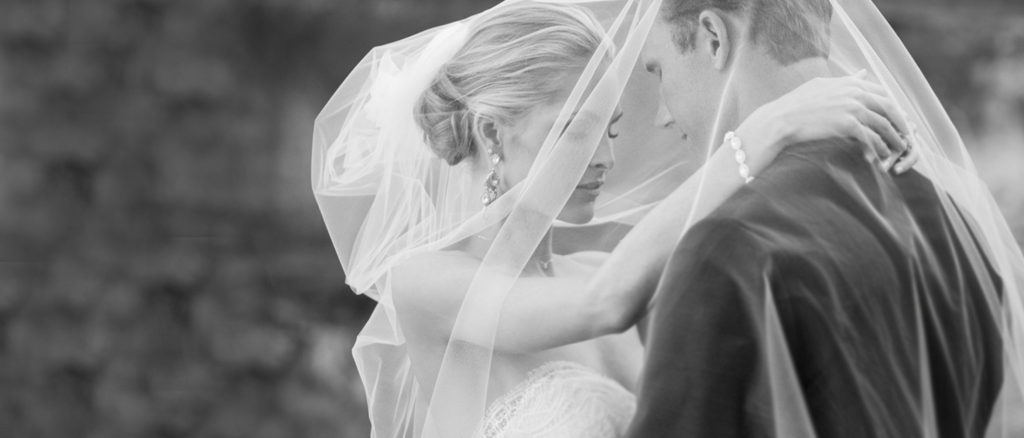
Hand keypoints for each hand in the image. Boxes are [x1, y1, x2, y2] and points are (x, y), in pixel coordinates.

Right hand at [738, 70, 919, 174]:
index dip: (893, 107)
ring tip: (898, 150)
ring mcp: (852, 108)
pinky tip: (880, 157)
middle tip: (906, 136)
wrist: (781, 120)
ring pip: (884, 124)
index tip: (897, 120)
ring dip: (894, 138)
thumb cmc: (797, 104)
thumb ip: (847, 80)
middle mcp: (855, 93)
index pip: (883, 93)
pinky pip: (872, 138)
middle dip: (901, 123)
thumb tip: (863, 73)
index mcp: (851, 84)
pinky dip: (879, 148)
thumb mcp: (823, 85)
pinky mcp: (847, 124)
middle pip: (889, 107)